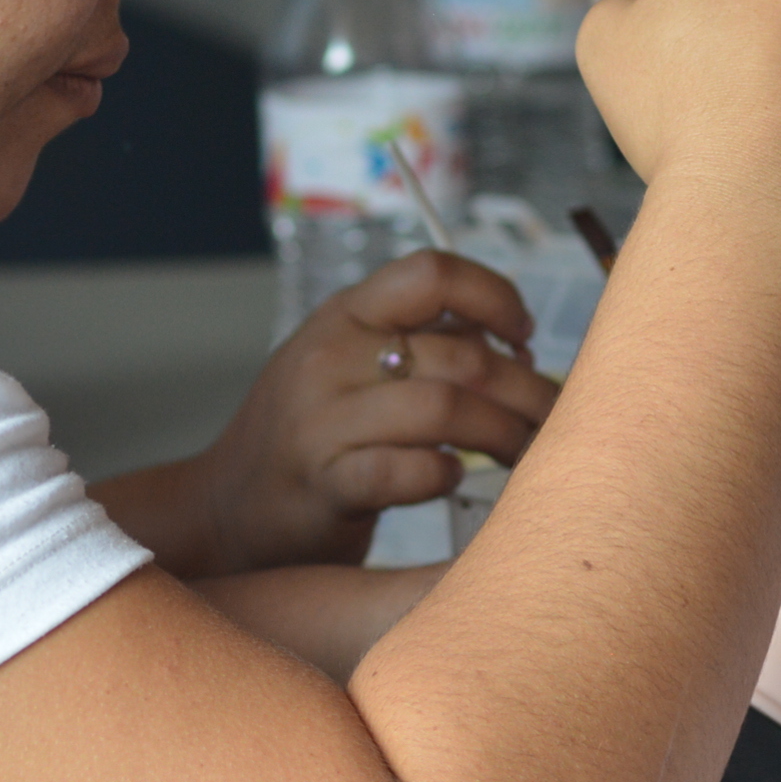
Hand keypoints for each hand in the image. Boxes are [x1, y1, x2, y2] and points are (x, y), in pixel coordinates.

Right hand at [189, 250, 559, 572]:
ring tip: (526, 455)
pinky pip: (405, 471)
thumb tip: (516, 346)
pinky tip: (453, 478)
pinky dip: (444, 476)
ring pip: (444, 410)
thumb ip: (418, 342)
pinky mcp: (323, 482)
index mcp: (345, 314)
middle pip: (460, 354)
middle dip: (528, 390)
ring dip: (504, 435)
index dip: (495, 295)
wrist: (224, 509)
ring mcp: (322, 419)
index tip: (524, 335)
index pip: (432, 272)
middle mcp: (331, 356)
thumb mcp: (349, 363)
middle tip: (556, 420)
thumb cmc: (311, 436)